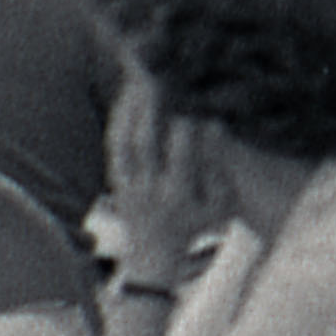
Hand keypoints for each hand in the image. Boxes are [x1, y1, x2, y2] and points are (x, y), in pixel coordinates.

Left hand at [106, 85, 231, 282]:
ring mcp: (130, 186)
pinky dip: (119, 123)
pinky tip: (125, 100)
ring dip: (131, 110)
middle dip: (150, 109)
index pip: (180, 156)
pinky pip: (114, 149)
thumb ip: (221, 171)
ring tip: (137, 79)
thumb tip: (214, 126)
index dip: (185, 129)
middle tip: (155, 77)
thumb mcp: (220, 208)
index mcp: (178, 195)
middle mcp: (150, 189)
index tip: (191, 108)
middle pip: (146, 143)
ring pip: (125, 142)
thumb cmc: (196, 226)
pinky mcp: (117, 183)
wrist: (154, 258)